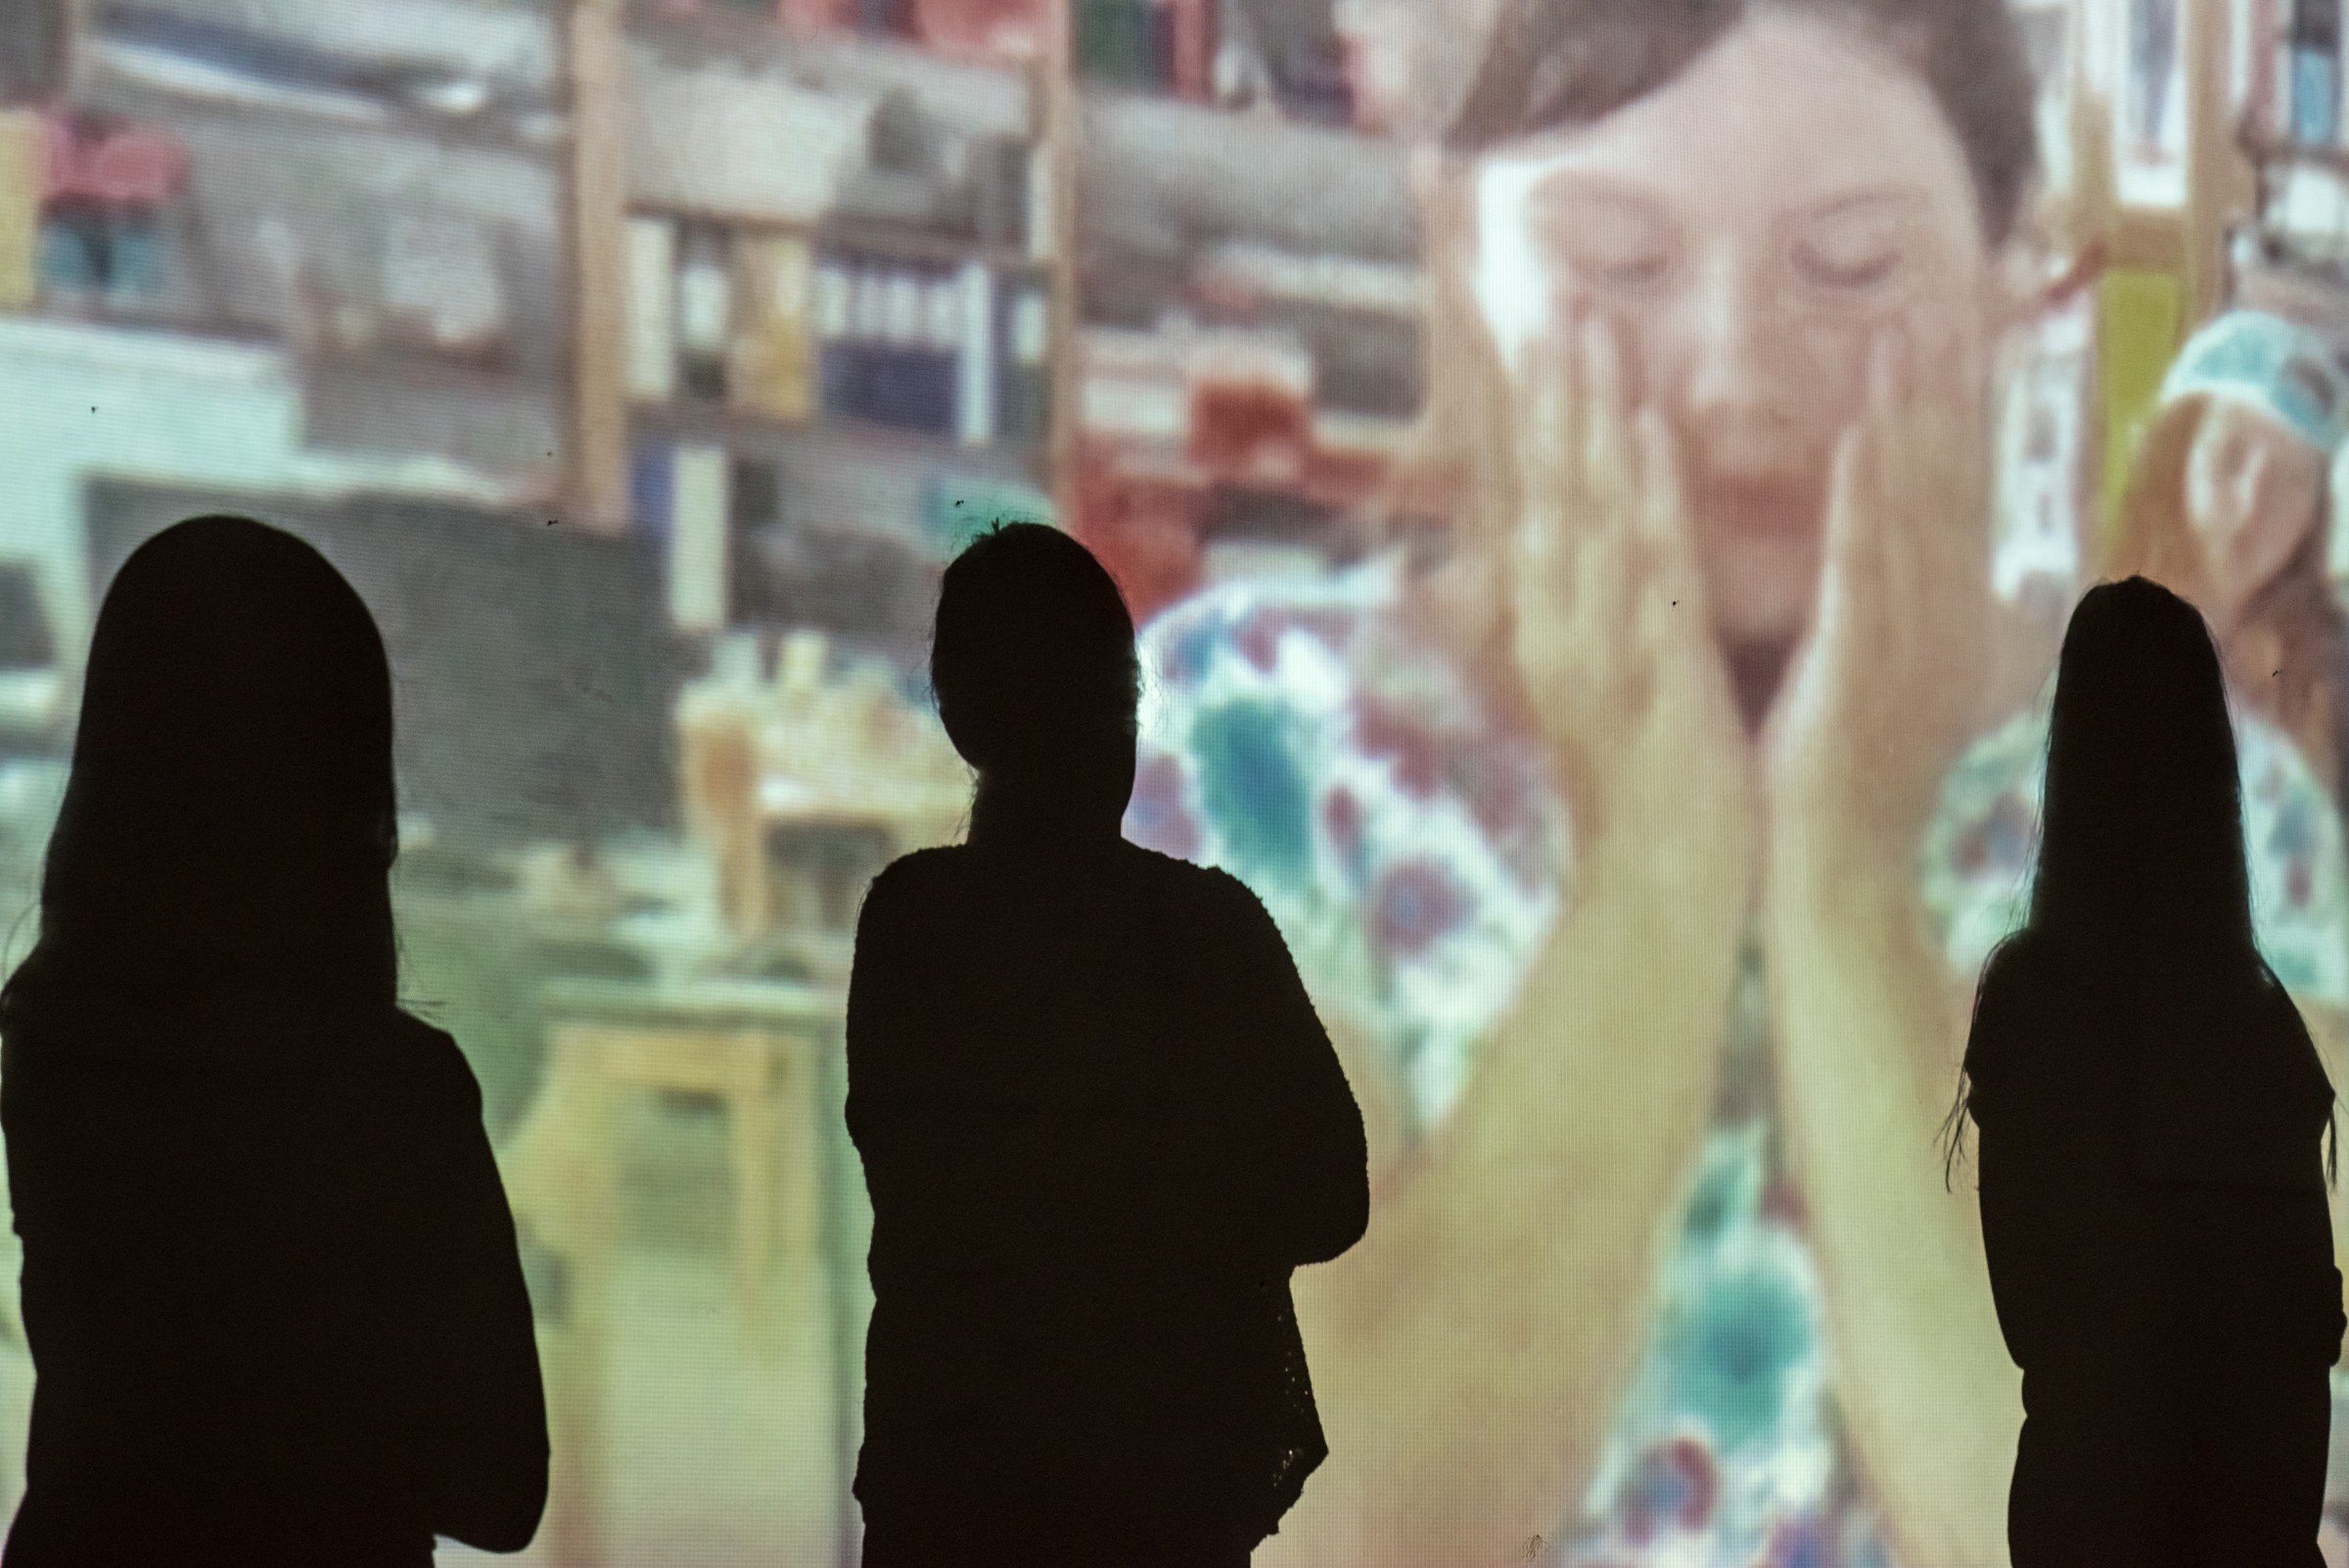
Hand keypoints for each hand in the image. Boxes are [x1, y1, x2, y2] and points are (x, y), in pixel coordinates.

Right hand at [1511, 311, 1753, 862]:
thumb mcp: (1541, 686)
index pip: (1510, 486)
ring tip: (1586, 326)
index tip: (1498, 317)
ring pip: (1591, 506)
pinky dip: (1648, 491)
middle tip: (1535, 291)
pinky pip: (1653, 560)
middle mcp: (1551, 614)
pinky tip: (1645, 425)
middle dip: (1538, 386)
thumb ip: (1478, 623)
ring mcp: (1603, 635)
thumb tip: (1397, 574)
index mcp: (1527, 613)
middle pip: (1538, 480)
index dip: (1503, 403)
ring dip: (1587, 414)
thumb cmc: (1611, 778)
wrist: (1655, 869)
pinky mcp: (1660, 659)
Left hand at [1763, 323, 1993, 888]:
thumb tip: (1882, 572)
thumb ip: (1875, 619)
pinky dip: (1865, 496)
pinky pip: (1865, 565)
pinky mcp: (1863, 665)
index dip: (1948, 419)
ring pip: (1913, 510)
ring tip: (1904, 333)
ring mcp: (1907, 643)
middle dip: (1942, 395)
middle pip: (1944, 488)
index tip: (1944, 339)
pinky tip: (1861, 432)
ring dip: (1909, 417)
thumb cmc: (1826, 783)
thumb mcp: (1865, 686)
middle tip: (1940, 304)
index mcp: (1930, 623)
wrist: (1826, 871)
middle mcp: (1935, 622)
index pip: (1944, 502)